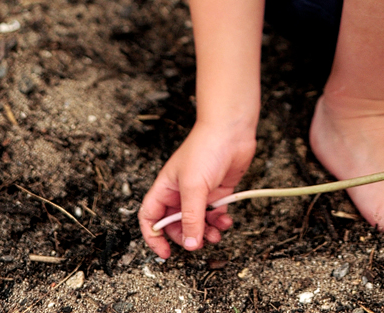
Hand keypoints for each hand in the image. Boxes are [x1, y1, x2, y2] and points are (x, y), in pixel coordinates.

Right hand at [138, 120, 256, 258]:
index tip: (165, 252)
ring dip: (206, 232)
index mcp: (166, 188)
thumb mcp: (194, 187)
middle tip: (198, 242)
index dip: (154, 236)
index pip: (151, 217)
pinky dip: (219, 222)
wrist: (233, 129)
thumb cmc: (206, 147)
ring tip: (216, 235)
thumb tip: (190, 244)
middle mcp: (181, 192)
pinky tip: (226, 222)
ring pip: (197, 222)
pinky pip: (215, 214)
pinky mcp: (218, 191)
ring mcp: (200, 192)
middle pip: (175, 225)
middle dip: (186, 236)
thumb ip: (191, 217)